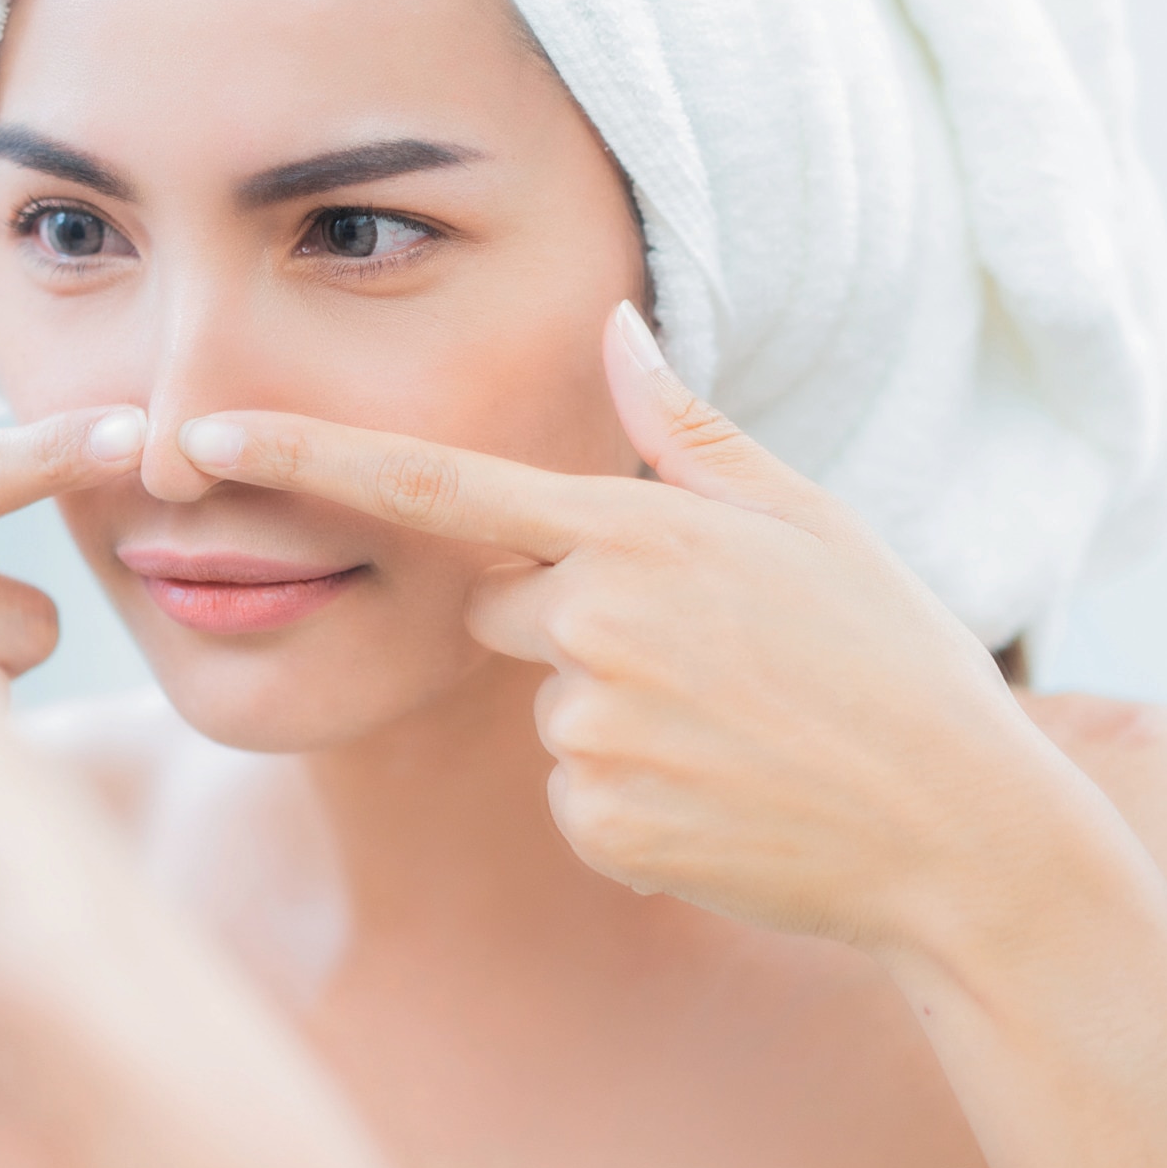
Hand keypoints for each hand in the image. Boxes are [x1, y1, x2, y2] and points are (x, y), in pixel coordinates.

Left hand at [170, 301, 1131, 972]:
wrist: (965, 841)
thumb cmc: (895, 665)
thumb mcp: (811, 522)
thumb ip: (685, 431)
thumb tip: (608, 325)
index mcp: (637, 532)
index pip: (435, 487)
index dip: (306, 457)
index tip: (201, 434)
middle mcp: (596, 624)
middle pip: (503, 609)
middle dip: (571, 626)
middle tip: (712, 660)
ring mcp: (593, 733)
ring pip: (543, 710)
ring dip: (616, 721)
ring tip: (739, 736)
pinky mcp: (598, 825)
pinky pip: (572, 798)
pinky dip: (631, 804)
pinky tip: (725, 802)